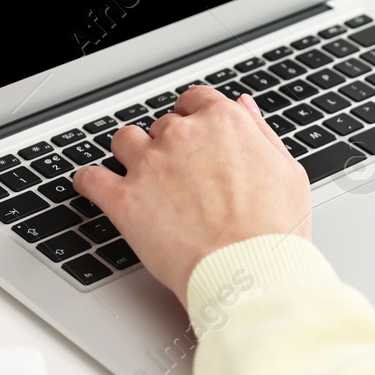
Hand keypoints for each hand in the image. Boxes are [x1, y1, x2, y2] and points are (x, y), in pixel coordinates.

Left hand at [73, 86, 310, 303]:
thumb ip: (259, 131)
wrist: (250, 273)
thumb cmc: (274, 232)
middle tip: (179, 177)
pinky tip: (92, 187)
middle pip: (162, 126)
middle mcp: (182, 135)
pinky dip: (88, 182)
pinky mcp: (124, 199)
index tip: (193, 136)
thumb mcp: (286, 171)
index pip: (195, 101)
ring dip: (129, 155)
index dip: (193, 120)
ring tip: (138, 178)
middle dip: (168, 147)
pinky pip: (90, 178)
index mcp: (223, 122)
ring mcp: (150, 165)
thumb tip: (244, 105)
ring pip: (124, 141)